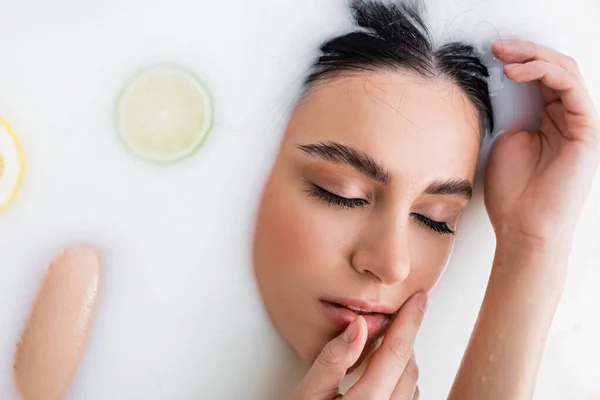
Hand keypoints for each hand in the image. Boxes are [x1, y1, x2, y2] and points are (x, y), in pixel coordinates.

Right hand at [293, 293, 426, 399]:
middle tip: (394, 316)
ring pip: (412, 384)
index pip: (396, 353)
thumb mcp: (308, 394)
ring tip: (383, 346)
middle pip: (409, 367)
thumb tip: (358, 325)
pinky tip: (383, 374)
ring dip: (403, 360)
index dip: (409, 322)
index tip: (419, 299)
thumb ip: (333, 359)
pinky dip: (401, 380)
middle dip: (404, 338)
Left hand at [485, 39, 599, 249]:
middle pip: (555, 68)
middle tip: (496, 46)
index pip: (540, 77)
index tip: (488, 54)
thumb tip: (499, 89)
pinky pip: (570, 87)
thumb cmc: (512, 193)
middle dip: (524, 51)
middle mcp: (568, 118)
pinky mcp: (588, 129)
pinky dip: (544, 72)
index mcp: (548, 121)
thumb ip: (509, 113)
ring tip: (503, 54)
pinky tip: (517, 73)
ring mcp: (580, 123)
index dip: (518, 60)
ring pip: (565, 71)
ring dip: (533, 56)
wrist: (523, 227)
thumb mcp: (503, 141)